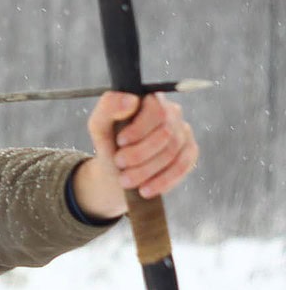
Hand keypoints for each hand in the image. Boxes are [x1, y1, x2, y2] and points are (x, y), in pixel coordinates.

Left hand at [74, 92, 198, 219]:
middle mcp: (171, 112)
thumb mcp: (99, 126)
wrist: (117, 171)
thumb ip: (108, 107)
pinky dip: (162, 181)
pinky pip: (183, 167)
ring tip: (125, 180)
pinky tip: (145, 189)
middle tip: (119, 163)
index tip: (120, 142)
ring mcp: (183, 132)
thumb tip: (130, 99)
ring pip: (172, 153)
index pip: (156, 110)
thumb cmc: (109, 143)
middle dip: (139, 153)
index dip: (139, 129)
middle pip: (166, 134)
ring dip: (146, 170)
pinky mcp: (189, 152)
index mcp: (150, 100)